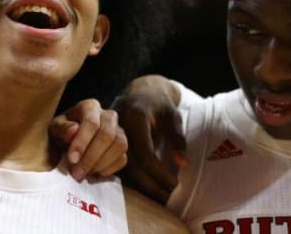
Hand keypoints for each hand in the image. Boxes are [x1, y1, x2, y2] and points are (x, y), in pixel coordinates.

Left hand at [49, 99, 127, 181]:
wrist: (69, 140)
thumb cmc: (61, 132)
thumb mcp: (54, 129)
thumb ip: (61, 129)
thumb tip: (74, 130)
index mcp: (90, 107)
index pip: (91, 122)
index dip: (82, 142)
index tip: (72, 159)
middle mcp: (108, 115)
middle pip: (107, 134)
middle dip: (91, 157)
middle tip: (77, 173)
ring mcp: (119, 130)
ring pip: (119, 145)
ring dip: (101, 163)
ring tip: (85, 173)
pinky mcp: (122, 146)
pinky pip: (123, 158)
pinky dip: (109, 169)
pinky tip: (94, 173)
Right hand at [112, 75, 185, 203]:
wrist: (139, 92)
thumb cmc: (158, 103)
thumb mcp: (171, 115)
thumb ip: (176, 138)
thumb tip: (182, 164)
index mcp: (134, 117)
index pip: (144, 152)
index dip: (159, 172)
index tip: (174, 185)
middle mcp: (118, 128)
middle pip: (130, 164)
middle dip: (149, 185)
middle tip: (167, 198)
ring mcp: (110, 136)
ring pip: (121, 168)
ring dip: (140, 186)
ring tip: (159, 197)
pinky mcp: (108, 144)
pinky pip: (116, 165)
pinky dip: (132, 179)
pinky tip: (145, 188)